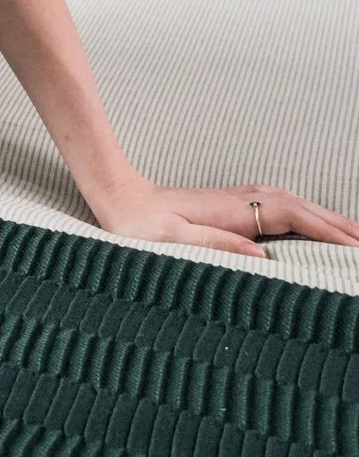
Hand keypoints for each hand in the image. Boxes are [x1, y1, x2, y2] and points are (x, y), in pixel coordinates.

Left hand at [88, 178, 358, 259]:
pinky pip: (285, 208)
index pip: (297, 218)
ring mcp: (242, 199)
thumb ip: (214, 245)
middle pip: (307, 209)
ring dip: (330, 220)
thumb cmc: (141, 226)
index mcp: (237, 210)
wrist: (120, 200)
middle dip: (343, 226)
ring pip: (299, 206)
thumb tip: (260, 257)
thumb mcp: (172, 241)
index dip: (331, 233)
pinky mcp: (236, 204)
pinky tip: (319, 225)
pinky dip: (311, 216)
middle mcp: (245, 199)